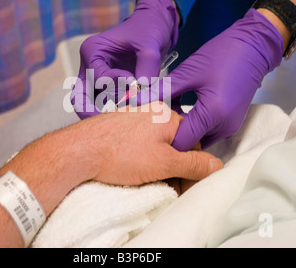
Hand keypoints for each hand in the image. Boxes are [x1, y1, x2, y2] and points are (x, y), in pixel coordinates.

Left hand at [69, 102, 222, 185]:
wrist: (78, 150)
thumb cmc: (119, 154)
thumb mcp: (164, 164)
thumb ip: (194, 164)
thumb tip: (217, 166)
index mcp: (167, 116)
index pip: (194, 142)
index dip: (192, 166)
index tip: (183, 183)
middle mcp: (152, 111)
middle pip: (175, 143)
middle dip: (173, 166)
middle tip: (164, 184)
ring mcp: (133, 116)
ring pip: (156, 144)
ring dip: (157, 163)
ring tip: (144, 177)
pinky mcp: (118, 124)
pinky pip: (139, 142)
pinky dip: (140, 156)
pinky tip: (129, 168)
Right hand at [71, 0, 178, 118]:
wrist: (154, 25)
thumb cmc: (148, 29)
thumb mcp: (149, 46)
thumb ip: (146, 69)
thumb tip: (143, 93)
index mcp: (92, 50)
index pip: (98, 78)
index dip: (117, 85)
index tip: (135, 85)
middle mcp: (89, 65)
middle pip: (79, 96)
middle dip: (90, 113)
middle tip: (107, 127)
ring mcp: (95, 77)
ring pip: (89, 103)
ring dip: (102, 114)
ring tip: (123, 122)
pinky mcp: (106, 86)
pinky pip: (103, 104)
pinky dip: (112, 112)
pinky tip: (128, 117)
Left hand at [134, 8, 283, 150]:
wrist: (253, 47)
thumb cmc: (220, 55)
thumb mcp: (187, 72)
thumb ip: (161, 91)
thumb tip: (136, 101)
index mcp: (212, 114)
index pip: (181, 142)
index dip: (162, 137)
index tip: (147, 128)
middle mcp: (223, 127)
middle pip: (190, 142)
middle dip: (171, 133)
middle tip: (153, 119)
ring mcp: (230, 127)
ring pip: (198, 138)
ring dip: (182, 129)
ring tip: (166, 113)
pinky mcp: (231, 122)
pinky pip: (207, 131)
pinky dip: (193, 124)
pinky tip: (181, 108)